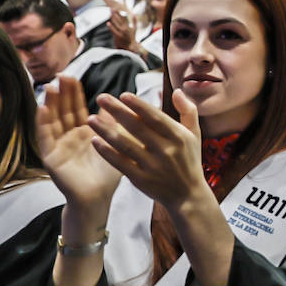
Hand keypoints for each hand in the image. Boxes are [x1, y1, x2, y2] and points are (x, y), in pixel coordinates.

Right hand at [38, 77, 121, 210]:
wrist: (98, 197)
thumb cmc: (109, 172)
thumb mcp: (116, 142)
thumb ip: (117, 122)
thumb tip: (125, 99)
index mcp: (84, 132)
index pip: (77, 108)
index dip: (74, 93)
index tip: (73, 76)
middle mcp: (69, 137)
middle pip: (63, 111)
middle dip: (62, 94)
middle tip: (62, 75)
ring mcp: (58, 146)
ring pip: (52, 120)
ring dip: (50, 104)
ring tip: (50, 87)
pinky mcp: (50, 157)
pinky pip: (45, 137)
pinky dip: (42, 123)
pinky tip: (42, 108)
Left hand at [87, 90, 207, 212]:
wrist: (187, 195)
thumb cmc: (189, 160)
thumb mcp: (194, 134)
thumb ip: (188, 111)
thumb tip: (177, 90)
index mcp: (179, 137)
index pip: (155, 117)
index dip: (139, 105)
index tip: (123, 94)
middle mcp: (166, 150)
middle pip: (136, 128)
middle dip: (117, 111)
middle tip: (101, 98)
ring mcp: (152, 166)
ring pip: (124, 145)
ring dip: (105, 130)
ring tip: (90, 118)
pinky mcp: (140, 180)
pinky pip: (120, 163)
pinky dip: (106, 152)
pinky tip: (95, 141)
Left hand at [108, 5, 136, 52]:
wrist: (130, 47)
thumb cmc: (131, 38)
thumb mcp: (134, 29)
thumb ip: (135, 21)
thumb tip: (134, 14)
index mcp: (128, 26)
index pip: (123, 17)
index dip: (119, 12)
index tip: (116, 7)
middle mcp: (125, 28)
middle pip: (119, 19)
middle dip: (115, 13)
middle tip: (111, 8)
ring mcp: (122, 32)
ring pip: (116, 23)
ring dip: (113, 18)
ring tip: (110, 13)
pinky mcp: (118, 36)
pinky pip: (114, 30)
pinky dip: (111, 27)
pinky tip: (108, 23)